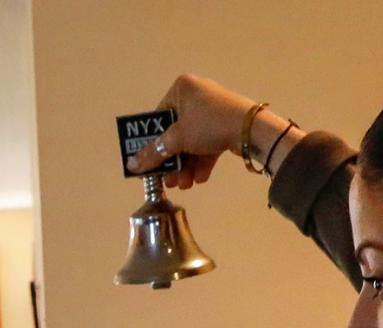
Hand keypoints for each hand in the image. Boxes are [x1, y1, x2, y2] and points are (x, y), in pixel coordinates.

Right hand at [127, 74, 260, 189]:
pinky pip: (207, 144)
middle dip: (173, 160)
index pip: (159, 118)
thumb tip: (131, 166)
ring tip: (184, 184)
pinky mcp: (225, 124)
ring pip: (191, 142)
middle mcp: (196, 96)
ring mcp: (213, 111)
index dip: (153, 142)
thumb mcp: (177, 139)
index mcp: (182, 89)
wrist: (251, 129)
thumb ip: (153, 153)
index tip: (151, 162)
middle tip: (168, 179)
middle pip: (176, 133)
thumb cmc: (208, 124)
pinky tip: (199, 179)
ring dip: (186, 166)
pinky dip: (201, 161)